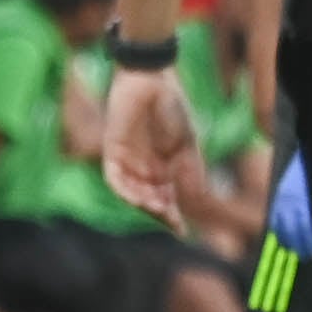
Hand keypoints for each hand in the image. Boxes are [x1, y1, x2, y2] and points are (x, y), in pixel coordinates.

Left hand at [99, 66, 201, 226]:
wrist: (152, 79)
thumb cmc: (172, 106)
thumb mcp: (187, 143)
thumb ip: (191, 172)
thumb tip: (199, 201)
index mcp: (164, 167)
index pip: (166, 199)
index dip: (173, 217)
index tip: (182, 232)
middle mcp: (144, 168)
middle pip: (149, 200)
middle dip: (160, 213)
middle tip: (171, 219)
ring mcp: (127, 160)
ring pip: (132, 193)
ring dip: (143, 204)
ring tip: (158, 208)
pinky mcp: (112, 151)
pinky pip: (114, 179)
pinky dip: (125, 191)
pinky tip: (138, 197)